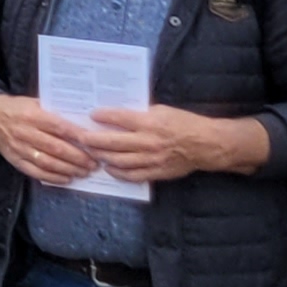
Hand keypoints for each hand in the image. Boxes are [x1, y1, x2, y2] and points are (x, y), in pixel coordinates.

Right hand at [0, 93, 97, 187]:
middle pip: (55, 148)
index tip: (94, 143)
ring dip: (68, 169)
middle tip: (93, 163)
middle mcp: (25, 132)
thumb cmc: (18, 108)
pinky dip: (52, 178)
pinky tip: (66, 179)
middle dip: (77, 158)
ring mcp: (19, 148)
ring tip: (84, 172)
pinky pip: (35, 172)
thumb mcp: (34, 102)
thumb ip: (54, 111)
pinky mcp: (15, 160)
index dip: (77, 136)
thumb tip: (81, 122)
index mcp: (32, 115)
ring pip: (47, 162)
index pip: (59, 127)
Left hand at [82, 104, 268, 184]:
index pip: (118, 118)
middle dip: (92, 140)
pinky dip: (116, 172)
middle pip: (111, 142)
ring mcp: (150, 159)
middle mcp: (147, 142)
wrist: (205, 145)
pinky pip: (131, 175)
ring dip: (101, 157)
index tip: (91, 115)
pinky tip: (108, 167)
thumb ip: (140, 114)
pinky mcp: (155, 172)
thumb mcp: (161, 110)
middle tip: (81, 137)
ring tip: (91, 152)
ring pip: (117, 160)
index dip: (102, 116)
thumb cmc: (183, 123)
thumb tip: (118, 115)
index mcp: (149, 123)